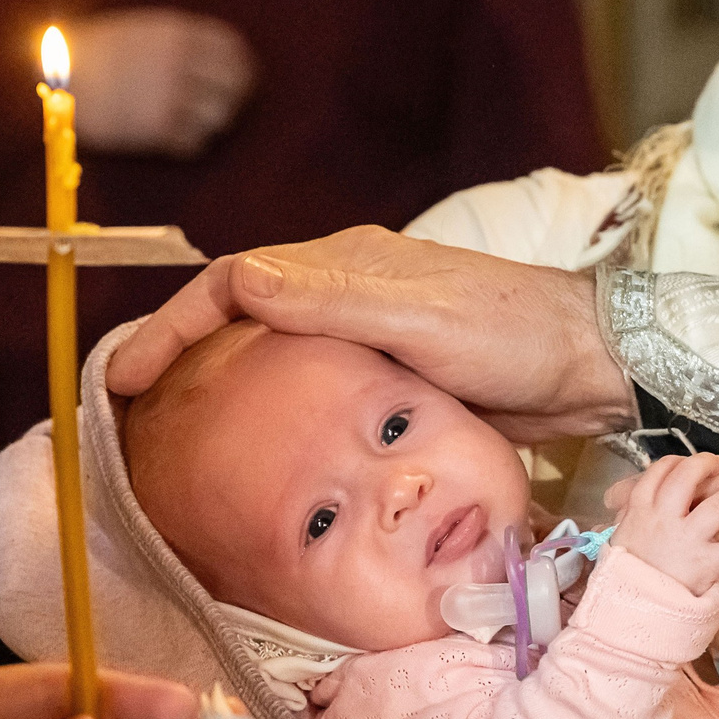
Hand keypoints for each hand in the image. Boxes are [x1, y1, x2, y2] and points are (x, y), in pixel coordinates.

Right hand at [65, 7, 254, 157]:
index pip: (235, 48)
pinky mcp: (156, 131)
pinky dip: (188, 144)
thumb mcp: (137, 30)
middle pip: (237, 85)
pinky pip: (195, 144)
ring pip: (221, 117)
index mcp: (177, 34)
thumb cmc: (87, 51)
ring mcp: (170, 98)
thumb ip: (175, 41)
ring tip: (191, 121)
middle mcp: (180, 64)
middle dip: (233, 96)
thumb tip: (214, 56)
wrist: (46, 77)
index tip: (239, 75)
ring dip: (211, 122)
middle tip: (219, 104)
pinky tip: (171, 137)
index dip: (241, 64)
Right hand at [107, 226, 632, 439]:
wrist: (592, 368)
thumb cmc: (514, 334)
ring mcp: (372, 335)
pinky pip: (316, 390)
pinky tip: (261, 452)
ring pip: (276, 357)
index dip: (171, 326)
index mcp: (345, 266)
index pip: (231, 284)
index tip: (126, 379)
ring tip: (179, 439)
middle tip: (135, 418)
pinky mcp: (395, 377)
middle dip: (183, 356)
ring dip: (225, 386)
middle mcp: (349, 293)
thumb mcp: (420, 319)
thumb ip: (334, 300)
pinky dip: (276, 411)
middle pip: (242, 318)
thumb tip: (241, 280)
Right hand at [609, 454, 718, 595]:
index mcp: (638, 510)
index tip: (689, 464)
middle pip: (689, 476)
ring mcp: (686, 539)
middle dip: (709, 465)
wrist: (626, 613)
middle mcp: (663, 518)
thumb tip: (616, 504)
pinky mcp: (705, 564)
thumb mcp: (616, 542)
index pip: (659, 472)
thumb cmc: (620, 581)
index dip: (677, 463)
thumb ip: (623, 519)